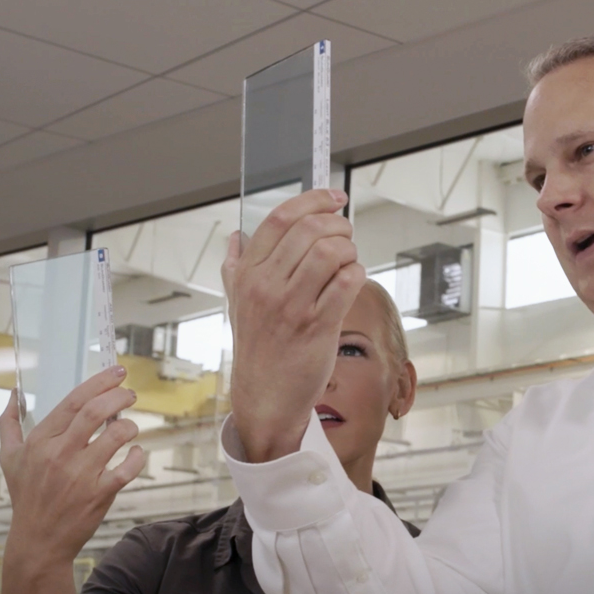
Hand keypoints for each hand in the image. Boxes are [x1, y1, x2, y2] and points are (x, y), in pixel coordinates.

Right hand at [0, 366, 144, 568]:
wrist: (38, 540)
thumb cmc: (26, 495)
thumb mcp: (9, 458)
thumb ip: (9, 423)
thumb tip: (12, 393)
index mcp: (40, 441)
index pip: (74, 401)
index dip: (99, 383)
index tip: (118, 373)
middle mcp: (59, 454)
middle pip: (95, 412)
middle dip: (119, 396)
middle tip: (131, 394)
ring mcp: (80, 474)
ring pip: (116, 436)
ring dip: (130, 426)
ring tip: (130, 427)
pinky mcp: (99, 493)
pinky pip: (128, 467)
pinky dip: (137, 455)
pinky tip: (135, 452)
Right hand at [223, 188, 365, 462]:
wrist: (266, 396)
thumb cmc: (258, 348)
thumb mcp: (237, 304)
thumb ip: (236, 268)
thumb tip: (236, 238)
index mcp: (247, 274)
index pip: (280, 219)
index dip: (313, 200)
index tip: (335, 198)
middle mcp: (266, 286)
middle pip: (310, 230)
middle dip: (339, 226)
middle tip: (347, 235)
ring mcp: (292, 305)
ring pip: (331, 252)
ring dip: (350, 250)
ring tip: (349, 261)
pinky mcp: (318, 325)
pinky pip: (347, 283)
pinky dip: (357, 274)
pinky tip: (352, 281)